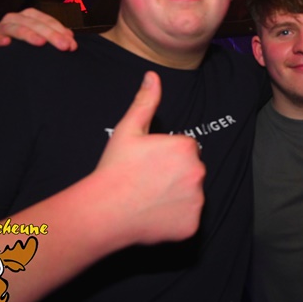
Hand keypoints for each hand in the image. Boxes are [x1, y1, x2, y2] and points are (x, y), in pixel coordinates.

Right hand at [0, 8, 76, 51]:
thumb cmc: (22, 47)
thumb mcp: (39, 40)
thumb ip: (54, 37)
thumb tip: (70, 38)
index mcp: (28, 17)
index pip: (46, 20)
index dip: (60, 30)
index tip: (72, 43)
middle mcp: (14, 19)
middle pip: (33, 23)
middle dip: (50, 34)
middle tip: (63, 46)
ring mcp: (0, 29)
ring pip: (14, 27)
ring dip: (28, 34)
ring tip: (40, 43)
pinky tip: (6, 44)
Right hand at [95, 72, 205, 242]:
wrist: (104, 211)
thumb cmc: (115, 169)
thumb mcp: (128, 130)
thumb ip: (145, 102)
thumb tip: (153, 76)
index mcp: (186, 147)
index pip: (186, 149)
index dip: (167, 156)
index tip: (149, 164)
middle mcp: (198, 172)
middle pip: (192, 171)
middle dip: (175, 176)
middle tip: (148, 182)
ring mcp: (196, 200)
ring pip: (191, 195)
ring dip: (177, 197)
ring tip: (150, 198)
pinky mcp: (192, 225)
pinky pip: (188, 220)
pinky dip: (175, 219)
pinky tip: (154, 215)